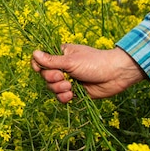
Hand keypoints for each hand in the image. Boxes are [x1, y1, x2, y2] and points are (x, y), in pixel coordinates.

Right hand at [31, 43, 146, 102]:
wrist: (116, 75)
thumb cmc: (94, 62)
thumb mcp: (71, 61)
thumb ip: (51, 60)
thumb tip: (33, 53)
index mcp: (60, 55)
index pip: (41, 61)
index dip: (38, 66)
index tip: (39, 69)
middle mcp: (62, 67)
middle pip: (45, 76)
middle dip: (52, 79)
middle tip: (63, 76)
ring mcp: (68, 80)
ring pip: (52, 88)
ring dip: (59, 89)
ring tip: (71, 86)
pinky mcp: (75, 92)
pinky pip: (61, 97)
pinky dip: (64, 97)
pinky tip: (71, 95)